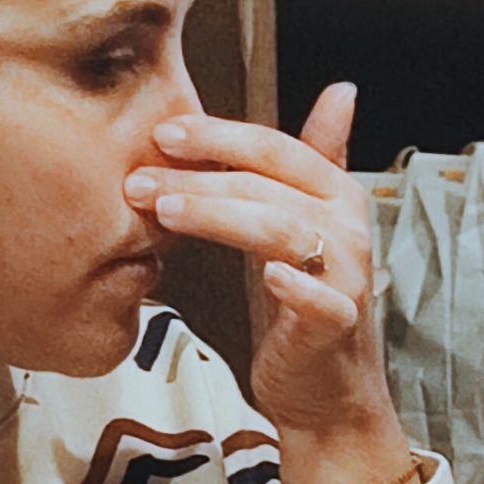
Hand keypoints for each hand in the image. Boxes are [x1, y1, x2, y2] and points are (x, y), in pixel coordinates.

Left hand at [124, 83, 412, 483]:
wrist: (328, 391)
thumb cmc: (305, 309)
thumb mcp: (302, 225)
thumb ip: (311, 162)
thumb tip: (340, 92)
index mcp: (334, 195)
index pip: (274, 149)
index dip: (219, 137)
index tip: (162, 132)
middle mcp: (344, 227)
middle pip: (268, 185)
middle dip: (199, 175)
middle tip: (140, 177)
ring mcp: (344, 276)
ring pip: (281, 230)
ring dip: (221, 215)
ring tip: (166, 211)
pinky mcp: (336, 325)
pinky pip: (320, 301)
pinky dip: (297, 287)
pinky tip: (271, 278)